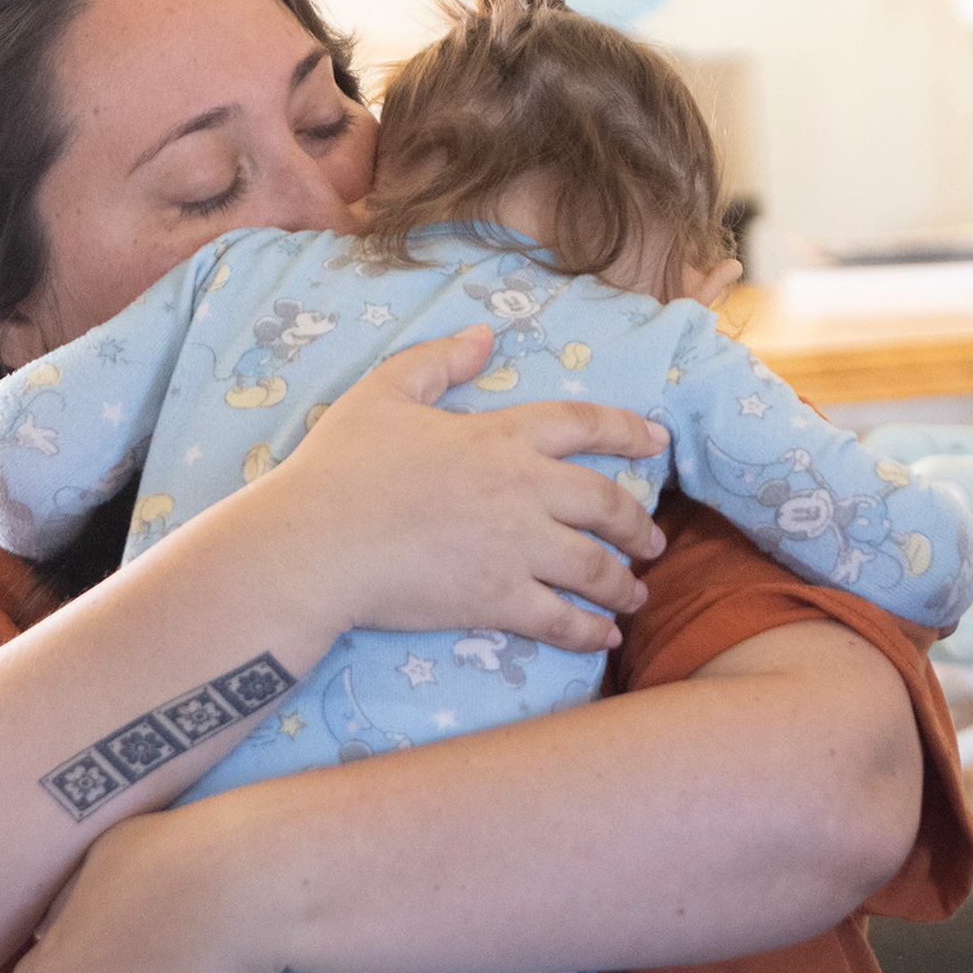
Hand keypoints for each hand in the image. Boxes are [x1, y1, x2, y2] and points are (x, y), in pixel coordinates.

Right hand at [243, 327, 671, 653]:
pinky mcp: (497, 599)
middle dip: (639, 524)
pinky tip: (604, 636)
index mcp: (500, 436)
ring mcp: (515, 548)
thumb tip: (485, 335)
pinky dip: (590, 630)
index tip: (658, 441)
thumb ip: (439, 361)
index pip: (583, 424)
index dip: (628, 431)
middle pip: (605, 504)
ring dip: (623, 583)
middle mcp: (522, 490)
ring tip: (637, 595)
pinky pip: (561, 619)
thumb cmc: (339, 467)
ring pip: (594, 566)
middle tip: (655, 540)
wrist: (314, 545)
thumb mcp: (383, 393)